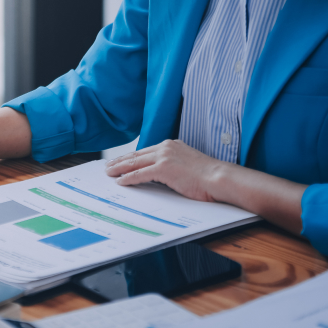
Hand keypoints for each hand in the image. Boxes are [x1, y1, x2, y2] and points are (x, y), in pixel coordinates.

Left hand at [104, 140, 226, 201]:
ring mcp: (165, 156)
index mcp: (172, 145)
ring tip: (109, 173)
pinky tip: (120, 182)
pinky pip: (140, 174)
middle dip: (120, 161)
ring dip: (120, 168)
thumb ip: (171, 165)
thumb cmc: (208, 177)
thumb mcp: (187, 165)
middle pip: (137, 155)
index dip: (130, 157)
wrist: (219, 178)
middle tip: (108, 166)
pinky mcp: (164, 168)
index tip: (120, 161)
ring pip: (135, 163)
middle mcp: (166, 147)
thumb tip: (159, 174)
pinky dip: (128, 178)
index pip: (145, 151)